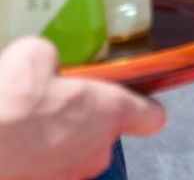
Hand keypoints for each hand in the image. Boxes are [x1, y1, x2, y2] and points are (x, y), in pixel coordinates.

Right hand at [0, 37, 164, 179]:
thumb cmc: (9, 101)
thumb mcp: (33, 53)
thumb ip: (53, 57)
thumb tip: (46, 61)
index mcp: (112, 111)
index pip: (152, 116)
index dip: (142, 108)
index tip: (130, 100)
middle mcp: (100, 150)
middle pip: (107, 134)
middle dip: (86, 121)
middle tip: (57, 104)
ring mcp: (72, 176)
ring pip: (77, 155)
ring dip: (60, 142)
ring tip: (29, 127)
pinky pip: (50, 171)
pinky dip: (37, 160)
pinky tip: (16, 145)